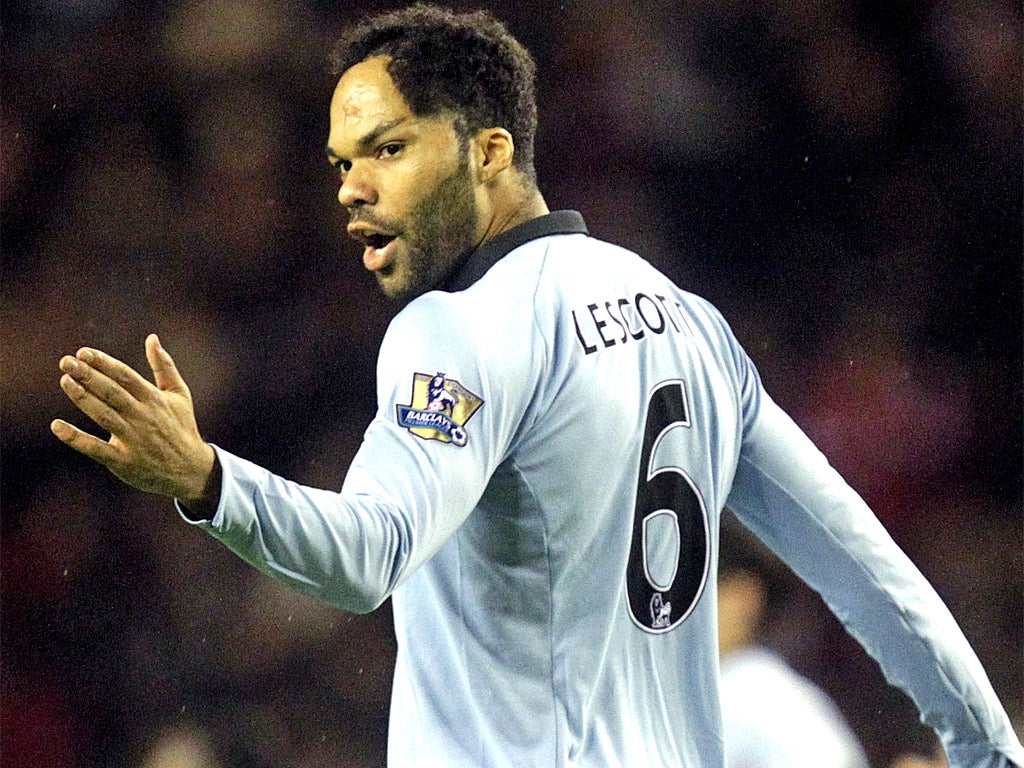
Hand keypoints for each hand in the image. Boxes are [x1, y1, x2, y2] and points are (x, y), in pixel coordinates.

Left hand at [51, 334, 216, 506]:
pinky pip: (96, 449)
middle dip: (89, 376)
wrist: (192, 470)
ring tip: (65, 381)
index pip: (126, 376)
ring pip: (104, 415)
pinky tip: (57, 426)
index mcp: (155, 399)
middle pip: (112, 392)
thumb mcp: (180, 395)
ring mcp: (134, 439)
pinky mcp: (124, 461)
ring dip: (83, 398)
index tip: (83, 352)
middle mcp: (144, 417)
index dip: (104, 363)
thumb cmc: (182, 428)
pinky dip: (76, 438)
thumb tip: (152, 338)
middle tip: (66, 361)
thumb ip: (164, 366)